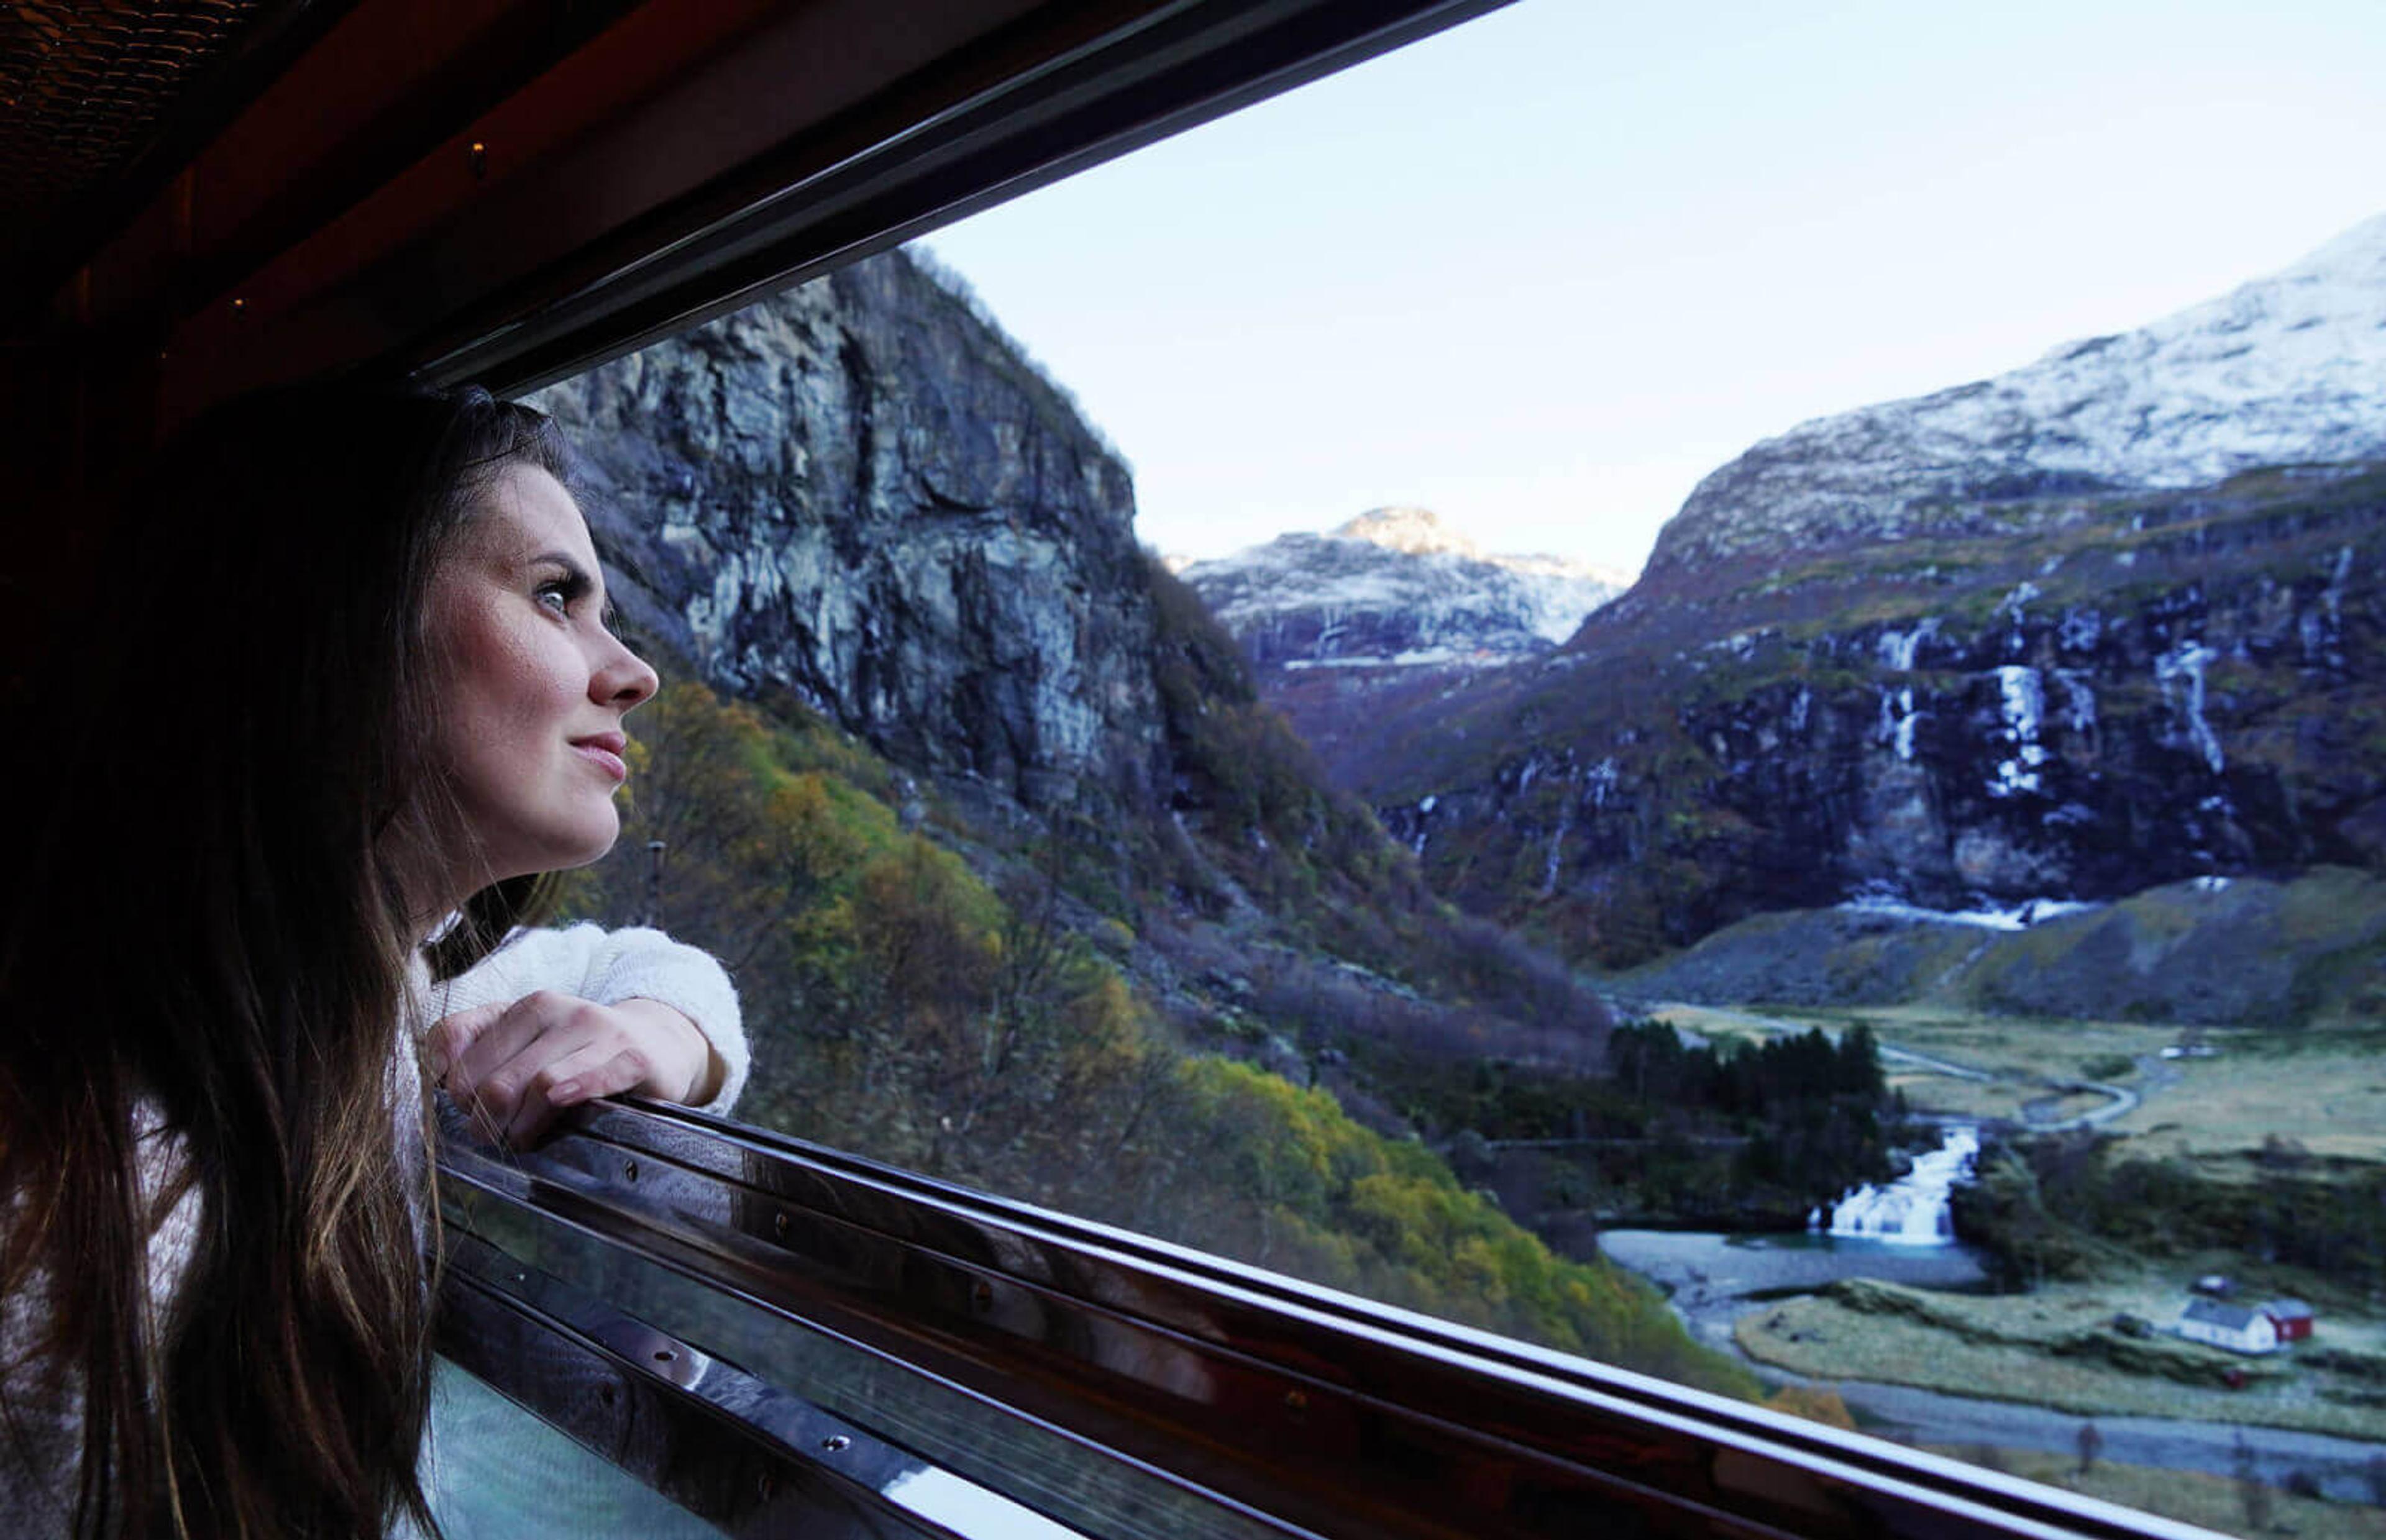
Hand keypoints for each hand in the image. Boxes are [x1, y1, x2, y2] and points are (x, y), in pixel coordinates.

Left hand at [426, 991, 721, 1145]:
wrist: (658, 1043)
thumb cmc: (581, 1055)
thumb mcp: (530, 1045)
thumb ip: (478, 1053)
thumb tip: (439, 1080)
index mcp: (523, 1008)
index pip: (457, 1044)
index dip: (454, 1089)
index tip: (468, 1110)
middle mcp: (556, 1009)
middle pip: (495, 1079)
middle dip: (486, 1121)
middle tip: (494, 1137)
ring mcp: (597, 1030)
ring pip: (540, 1083)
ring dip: (524, 1125)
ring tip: (524, 1140)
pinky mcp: (632, 1055)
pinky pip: (596, 1076)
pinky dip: (575, 1091)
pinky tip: (561, 1104)